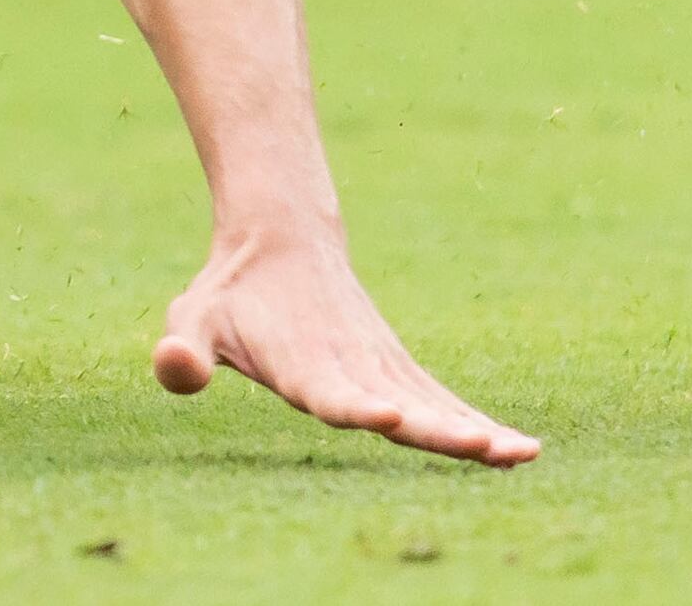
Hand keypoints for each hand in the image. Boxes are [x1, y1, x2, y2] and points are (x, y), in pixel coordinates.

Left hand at [152, 229, 537, 466]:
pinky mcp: (397, 367)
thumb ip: (181, 350)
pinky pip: (442, 400)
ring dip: (474, 431)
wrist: (281, 239)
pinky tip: (516, 451)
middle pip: (400, 402)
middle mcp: (349, 364)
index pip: (329, 391)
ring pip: (433, 402)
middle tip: (483, 448)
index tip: (387, 414)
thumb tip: (171, 368)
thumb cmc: (229, 294)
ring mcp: (380, 364)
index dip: (355, 405)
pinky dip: (477, 423)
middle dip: (439, 430)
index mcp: (300, 361)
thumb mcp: (191, 316)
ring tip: (520, 453)